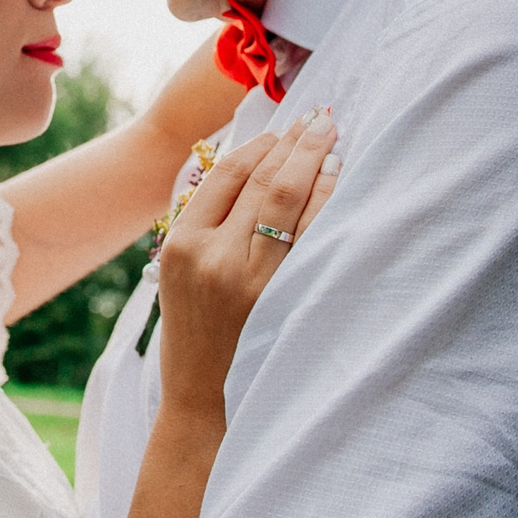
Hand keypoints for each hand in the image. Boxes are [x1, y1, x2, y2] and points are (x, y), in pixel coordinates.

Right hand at [152, 110, 339, 420]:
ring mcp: (252, 280)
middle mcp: (215, 258)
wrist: (205, 400)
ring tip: (332, 137)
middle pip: (261, 182)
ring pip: (288, 202)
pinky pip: (311, 237)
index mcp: (183, 246)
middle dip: (294, 144)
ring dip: (314, 163)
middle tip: (319, 117)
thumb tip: (252, 166)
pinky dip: (326, 203)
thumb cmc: (195, 333)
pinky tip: (338, 180)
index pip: (226, 176)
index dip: (259, 145)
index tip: (282, 129)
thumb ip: (206, 223)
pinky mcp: (282, 300)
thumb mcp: (180, 273)